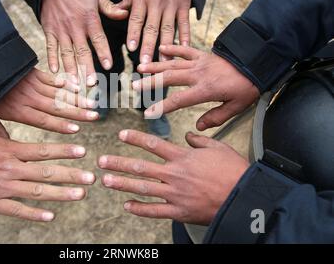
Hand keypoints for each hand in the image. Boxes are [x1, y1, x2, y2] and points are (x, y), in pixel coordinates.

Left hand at [0, 68, 97, 137]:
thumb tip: (6, 145)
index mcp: (19, 111)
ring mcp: (33, 85)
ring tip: (92, 104)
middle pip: (57, 107)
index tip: (77, 130)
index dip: (61, 125)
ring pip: (59, 93)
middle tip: (94, 117)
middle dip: (77, 113)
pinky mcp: (34, 73)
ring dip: (76, 99)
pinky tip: (78, 86)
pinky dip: (66, 82)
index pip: (44, 120)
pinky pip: (53, 78)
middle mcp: (30, 98)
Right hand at [0, 134, 95, 220]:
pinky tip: (50, 216)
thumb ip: (10, 140)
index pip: (43, 151)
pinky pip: (16, 210)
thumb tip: (24, 137)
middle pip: (46, 172)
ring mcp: (3, 187)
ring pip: (36, 191)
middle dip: (70, 175)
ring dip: (60, 193)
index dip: (64, 151)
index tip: (82, 151)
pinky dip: (33, 213)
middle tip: (90, 178)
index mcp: (10, 151)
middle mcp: (10, 169)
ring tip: (79, 194)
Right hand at [41, 0, 127, 84]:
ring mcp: (61, 30)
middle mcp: (75, 26)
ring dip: (70, 69)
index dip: (103, 52)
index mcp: (89, 18)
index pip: (98, 38)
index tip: (108, 66)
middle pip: (82, 50)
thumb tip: (126, 14)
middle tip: (92, 83)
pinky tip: (54, 72)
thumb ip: (111, 8)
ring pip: (66, 53)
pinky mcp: (49, 30)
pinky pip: (50, 47)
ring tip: (75, 84)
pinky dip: (51, 59)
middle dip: (87, 68)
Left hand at [98, 130, 248, 224]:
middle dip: (119, 163)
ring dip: (122, 183)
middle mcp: (174, 174)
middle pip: (141, 167)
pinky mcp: (179, 212)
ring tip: (106, 180)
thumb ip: (200, 140)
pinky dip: (140, 209)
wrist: (244, 197)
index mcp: (183, 157)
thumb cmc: (233, 171)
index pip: (153, 144)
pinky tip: (127, 205)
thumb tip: (188, 135)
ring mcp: (175, 194)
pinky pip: (155, 211)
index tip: (121, 134)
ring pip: (142, 188)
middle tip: (102, 161)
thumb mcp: (218, 147)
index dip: (135, 138)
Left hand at [118, 0, 191, 62]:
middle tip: (145, 62)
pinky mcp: (184, 5)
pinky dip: (185, 35)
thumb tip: (113, 14)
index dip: (134, 34)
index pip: (136, 19)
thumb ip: (124, 4)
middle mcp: (156, 3)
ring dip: (166, 47)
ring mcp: (171, 5)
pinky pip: (184, 22)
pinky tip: (184, 49)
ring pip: (168, 29)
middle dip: (148, 46)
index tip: (131, 48)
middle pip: (151, 28)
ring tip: (164, 62)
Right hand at [134, 45, 259, 130]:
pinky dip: (173, 48)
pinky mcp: (203, 55)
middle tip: (135, 86)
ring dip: (155, 66)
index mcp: (205, 90)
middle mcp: (198, 75)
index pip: (179, 100)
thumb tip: (198, 127)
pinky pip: (185, 50)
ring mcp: (199, 63)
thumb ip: (215, 117)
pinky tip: (162, 48)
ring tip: (140, 68)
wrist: (258, 63)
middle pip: (169, 79)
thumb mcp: (236, 107)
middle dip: (150, 83)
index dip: (161, 107)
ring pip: (173, 64)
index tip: (148, 112)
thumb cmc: (247, 86)